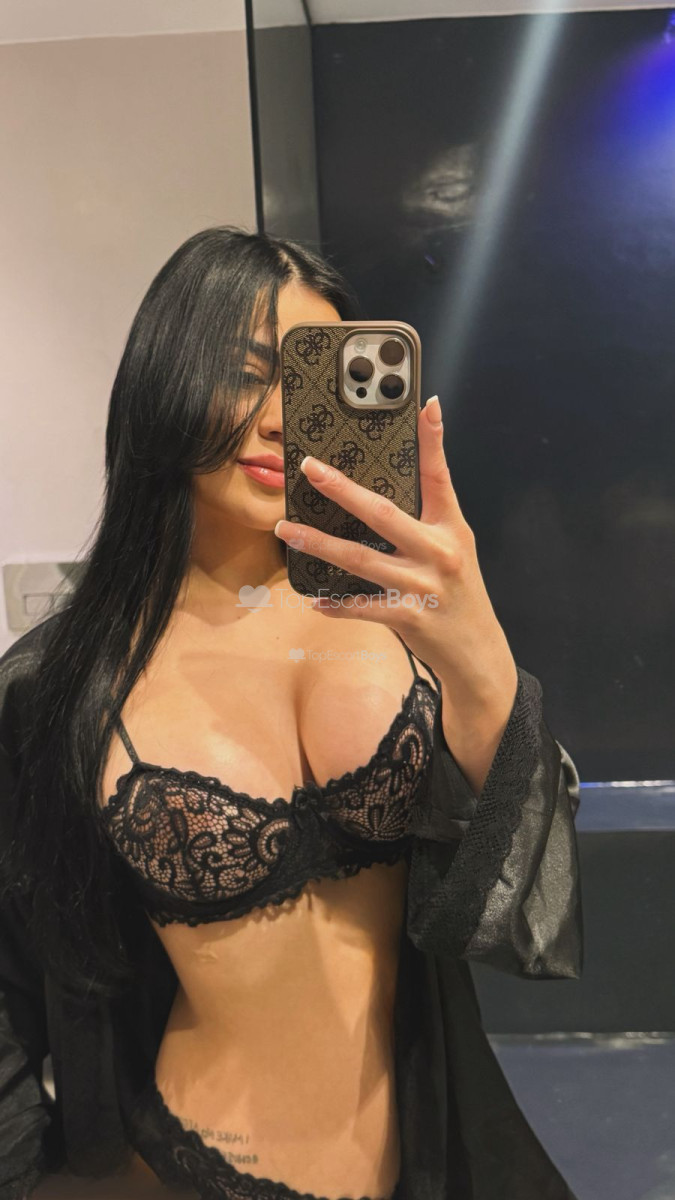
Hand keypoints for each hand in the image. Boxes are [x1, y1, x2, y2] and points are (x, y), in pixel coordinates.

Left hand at [274, 395, 518, 789]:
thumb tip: (378, 498)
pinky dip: (336, 603)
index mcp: (451, 529)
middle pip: (384, 513)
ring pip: (361, 559)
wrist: (477, 654)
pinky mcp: (410, 618)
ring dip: (319, 544)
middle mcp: (439, 552)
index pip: (440, 478)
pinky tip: (314, 597)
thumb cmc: (459, 598)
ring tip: (286, 530)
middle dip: (342, 489)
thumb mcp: (454, 551)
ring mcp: (424, 586)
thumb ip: (426, 523)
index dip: (434, 441)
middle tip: (309, 469)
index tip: (427, 405)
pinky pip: (363, 607)